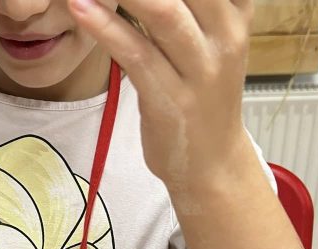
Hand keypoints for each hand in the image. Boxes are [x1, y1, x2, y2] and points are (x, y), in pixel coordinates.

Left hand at [68, 0, 254, 193]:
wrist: (210, 163)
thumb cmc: (200, 98)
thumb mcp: (209, 42)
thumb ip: (192, 5)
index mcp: (236, 13)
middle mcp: (225, 35)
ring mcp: (200, 70)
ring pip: (164, 12)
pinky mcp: (170, 99)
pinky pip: (137, 54)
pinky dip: (106, 27)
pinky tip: (80, 7)